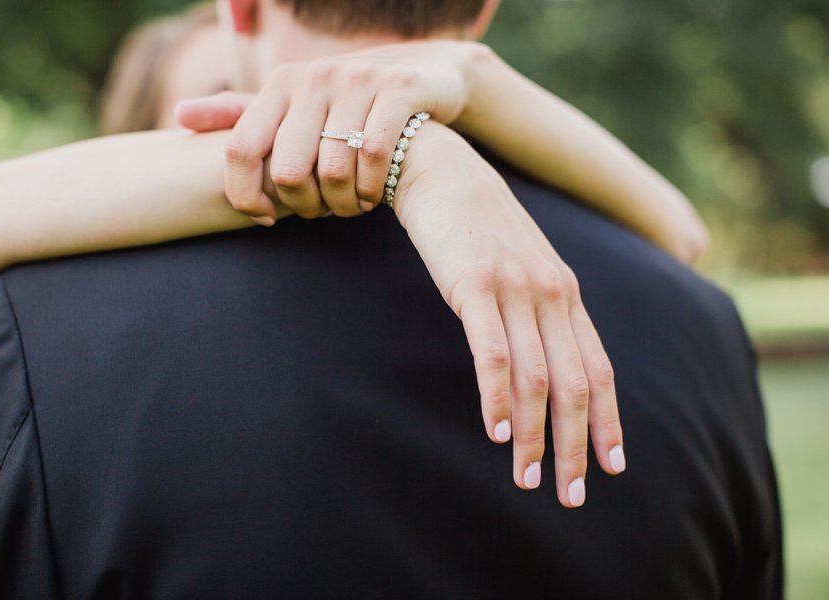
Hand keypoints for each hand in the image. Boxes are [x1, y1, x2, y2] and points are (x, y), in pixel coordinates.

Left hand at [176, 41, 482, 221]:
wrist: (427, 74)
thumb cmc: (348, 102)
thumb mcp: (293, 103)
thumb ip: (239, 114)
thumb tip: (178, 116)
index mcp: (281, 83)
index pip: (241, 151)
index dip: (246, 196)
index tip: (266, 218)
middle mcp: (314, 77)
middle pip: (288, 171)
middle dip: (305, 208)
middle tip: (321, 214)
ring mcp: (358, 80)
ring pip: (333, 170)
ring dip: (343, 205)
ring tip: (351, 206)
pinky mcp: (398, 90)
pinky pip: (375, 157)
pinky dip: (372, 189)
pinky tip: (374, 196)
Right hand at [396, 123, 625, 507]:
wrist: (441, 172)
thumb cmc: (476, 226)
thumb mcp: (518, 267)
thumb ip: (535, 309)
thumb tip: (537, 361)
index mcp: (565, 292)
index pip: (599, 368)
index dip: (609, 420)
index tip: (612, 466)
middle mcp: (552, 293)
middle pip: (577, 384)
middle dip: (579, 445)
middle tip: (571, 494)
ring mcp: (515, 289)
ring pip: (538, 378)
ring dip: (537, 435)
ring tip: (529, 479)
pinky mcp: (475, 286)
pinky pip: (493, 353)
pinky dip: (498, 398)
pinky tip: (497, 433)